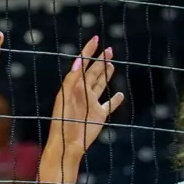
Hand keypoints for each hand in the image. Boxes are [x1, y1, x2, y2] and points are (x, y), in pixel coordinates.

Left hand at [38, 35, 124, 183]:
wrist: (68, 144)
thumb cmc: (63, 122)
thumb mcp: (66, 98)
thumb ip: (72, 81)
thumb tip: (78, 63)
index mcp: (72, 87)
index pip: (82, 65)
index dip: (88, 51)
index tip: (96, 38)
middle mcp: (82, 93)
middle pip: (93, 73)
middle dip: (100, 60)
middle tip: (109, 49)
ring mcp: (91, 104)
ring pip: (100, 85)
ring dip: (106, 75)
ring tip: (111, 64)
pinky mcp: (99, 116)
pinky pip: (109, 105)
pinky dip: (115, 100)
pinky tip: (119, 94)